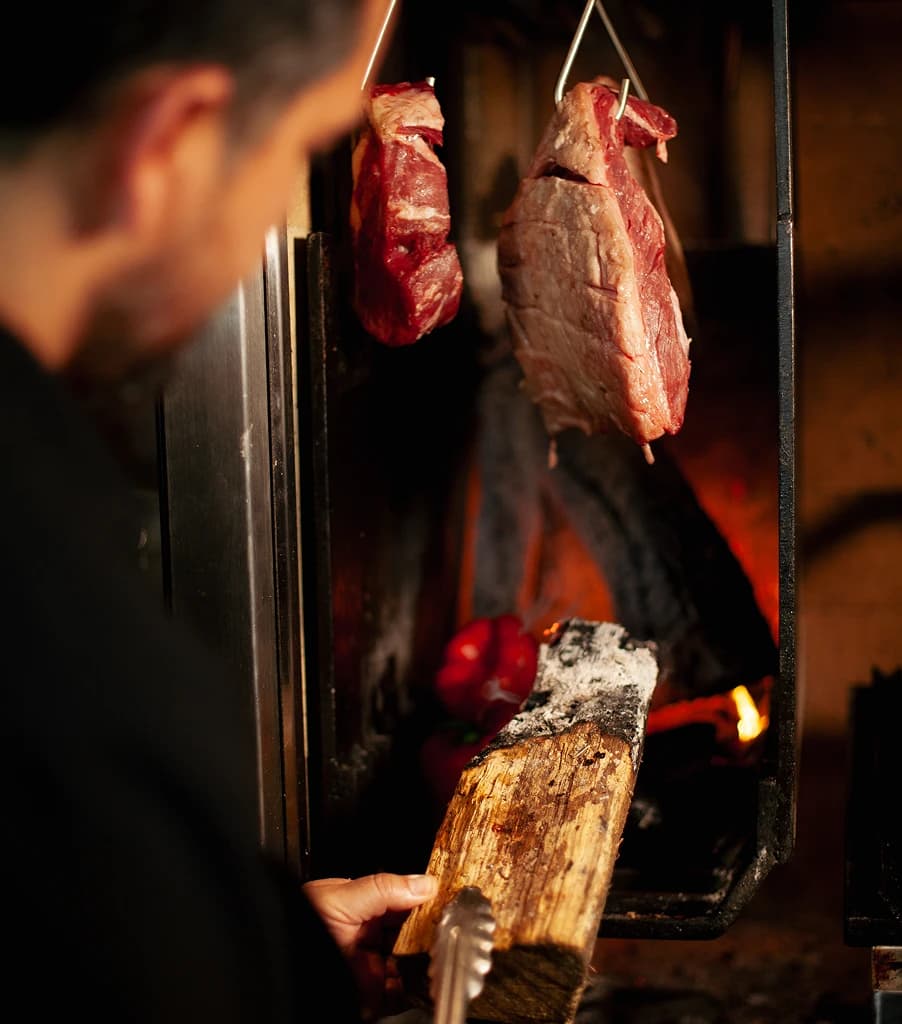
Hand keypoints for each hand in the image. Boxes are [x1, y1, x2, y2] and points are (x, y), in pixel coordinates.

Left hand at [303, 873, 437, 1019]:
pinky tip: (430, 978)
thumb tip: (423, 883)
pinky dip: (422, 988)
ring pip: (413, 961)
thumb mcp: (338, 901)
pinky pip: (406, 993)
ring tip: (445, 951)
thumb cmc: (293, 933)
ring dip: (430, 958)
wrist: (279, 980)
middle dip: (431, 928)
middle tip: (451, 926)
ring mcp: (369, 968)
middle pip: (411, 929)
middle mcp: (364, 936)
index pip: (398, 896)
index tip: (445, 897)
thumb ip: (382, 889)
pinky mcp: (373, 998)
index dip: (422, 896)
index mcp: (354, 905)